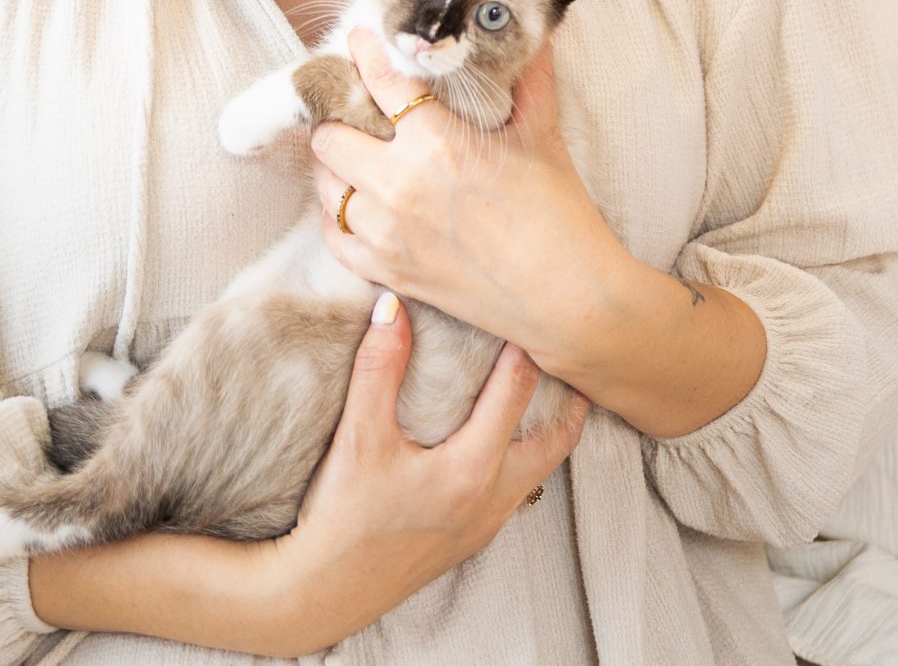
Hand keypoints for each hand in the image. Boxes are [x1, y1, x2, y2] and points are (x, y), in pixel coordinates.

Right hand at [246, 291, 587, 653]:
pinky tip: (502, 443)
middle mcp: (492, 498)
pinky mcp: (472, 539)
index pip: (517, 391)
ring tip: (548, 396)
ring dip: (549, 432)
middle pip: (556, 440)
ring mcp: (486, 523)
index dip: (526, 346)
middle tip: (573, 360)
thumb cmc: (342, 517)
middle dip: (569, 400)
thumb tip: (393, 306)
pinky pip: (517, 492)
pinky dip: (523, 459)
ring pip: (540, 471)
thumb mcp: (359, 437)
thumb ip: (379, 368)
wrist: (325, 591)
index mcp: (471, 469)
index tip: (533, 311)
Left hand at [309, 29, 626, 355]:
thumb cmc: (558, 214)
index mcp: (436, 143)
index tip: (358, 38)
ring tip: (357, 151)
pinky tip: (358, 201)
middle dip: (340, 115)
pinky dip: (339, 214)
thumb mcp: (544, 135)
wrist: (566, 297)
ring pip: (325, 184)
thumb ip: (531, 78)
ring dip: (337, 164)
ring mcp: (386, 233)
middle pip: (330, 134)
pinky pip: (334, 235)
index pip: (380, 81)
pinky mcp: (385, 271)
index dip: (364, 52)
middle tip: (356, 106)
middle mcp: (398, 185)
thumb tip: (535, 33)